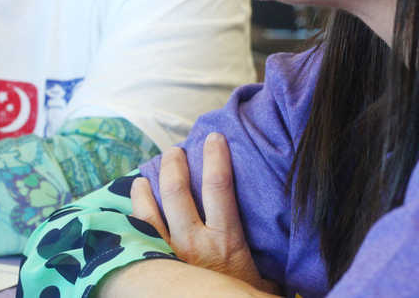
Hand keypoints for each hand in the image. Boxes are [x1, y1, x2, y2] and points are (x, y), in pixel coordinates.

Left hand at [131, 133, 279, 293]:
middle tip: (175, 151)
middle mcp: (193, 242)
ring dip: (146, 188)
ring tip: (145, 175)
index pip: (219, 186)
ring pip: (148, 211)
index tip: (214, 137)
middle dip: (175, 165)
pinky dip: (131, 220)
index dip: (216, 157)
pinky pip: (137, 237)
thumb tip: (288, 238)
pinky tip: (130, 212)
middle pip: (177, 191)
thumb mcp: (265, 279)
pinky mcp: (155, 267)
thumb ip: (268, 258)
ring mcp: (169, 255)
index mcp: (225, 240)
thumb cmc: (243, 296)